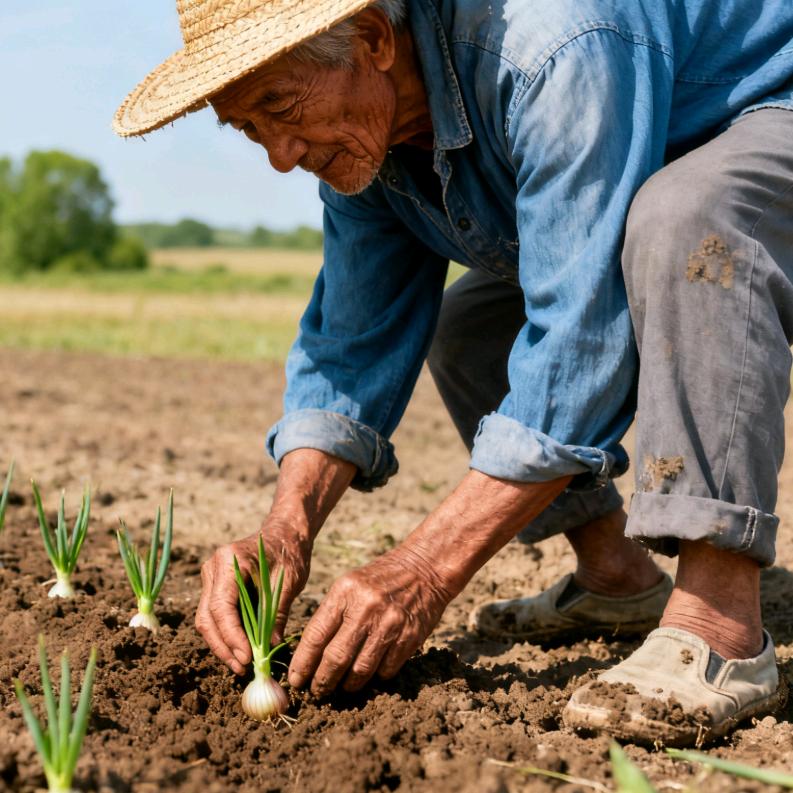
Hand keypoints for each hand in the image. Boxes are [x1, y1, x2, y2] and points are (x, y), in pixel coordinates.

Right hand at [195, 518, 310, 674]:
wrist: (285, 533)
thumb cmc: (290, 553)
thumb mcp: (288, 582)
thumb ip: (276, 613)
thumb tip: (269, 648)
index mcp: (230, 560)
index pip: (221, 607)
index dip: (232, 637)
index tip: (247, 657)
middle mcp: (213, 567)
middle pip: (208, 617)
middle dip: (224, 646)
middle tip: (243, 667)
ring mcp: (210, 577)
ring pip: (207, 620)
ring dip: (223, 644)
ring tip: (242, 663)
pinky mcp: (214, 586)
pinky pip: (214, 615)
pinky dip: (225, 634)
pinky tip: (240, 649)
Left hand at [287, 542, 453, 695]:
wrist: (424, 568)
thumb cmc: (379, 579)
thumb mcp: (350, 585)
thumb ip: (332, 615)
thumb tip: (310, 655)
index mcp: (345, 592)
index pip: (316, 635)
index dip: (303, 663)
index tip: (296, 680)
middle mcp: (366, 607)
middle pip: (336, 658)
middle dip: (322, 681)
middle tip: (317, 692)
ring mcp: (390, 623)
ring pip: (360, 670)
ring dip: (348, 685)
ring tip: (342, 688)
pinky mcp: (410, 636)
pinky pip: (386, 670)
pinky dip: (376, 676)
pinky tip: (371, 674)